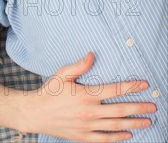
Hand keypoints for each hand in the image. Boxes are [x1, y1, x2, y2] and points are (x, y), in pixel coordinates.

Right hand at [20, 52, 155, 141]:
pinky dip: (118, 137)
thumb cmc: (50, 91)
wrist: (36, 113)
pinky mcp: (83, 137)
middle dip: (139, 108)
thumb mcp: (63, 74)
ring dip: (134, 123)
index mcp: (86, 94)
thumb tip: (92, 55)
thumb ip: (80, 65)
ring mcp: (87, 126)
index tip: (144, 85)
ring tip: (147, 122)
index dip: (131, 87)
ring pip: (116, 126)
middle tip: (152, 107)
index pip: (114, 90)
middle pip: (120, 110)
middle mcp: (89, 111)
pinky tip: (128, 134)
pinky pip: (105, 139)